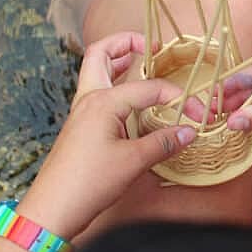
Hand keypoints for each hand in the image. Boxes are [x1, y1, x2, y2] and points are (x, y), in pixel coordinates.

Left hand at [18, 32, 201, 238]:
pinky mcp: (81, 127)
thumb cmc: (88, 183)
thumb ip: (163, 143)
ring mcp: (81, 112)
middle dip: (125, 42)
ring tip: (141, 61)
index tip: (198, 114)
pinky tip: (132, 100)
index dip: (178, 97)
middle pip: (100, 54)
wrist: (53, 209)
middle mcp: (89, 99)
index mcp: (102, 101)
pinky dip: (115, 86)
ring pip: (96, 72)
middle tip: (151, 45)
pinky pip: (98, 94)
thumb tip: (188, 132)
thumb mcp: (133, 162)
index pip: (148, 88)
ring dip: (117, 62)